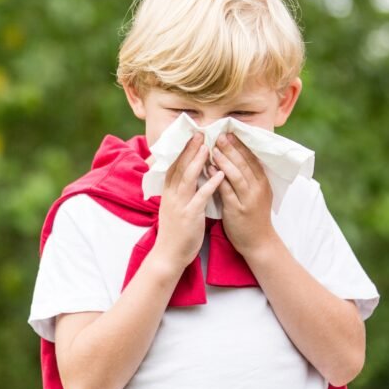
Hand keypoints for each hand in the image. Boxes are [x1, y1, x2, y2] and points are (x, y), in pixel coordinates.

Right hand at [154, 133, 225, 271]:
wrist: (168, 256)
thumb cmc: (174, 233)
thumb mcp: (174, 208)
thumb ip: (179, 192)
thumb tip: (186, 178)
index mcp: (168, 193)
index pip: (173, 166)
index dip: (181, 150)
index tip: (190, 136)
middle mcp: (172, 196)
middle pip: (179, 167)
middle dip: (189, 149)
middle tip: (199, 133)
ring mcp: (180, 205)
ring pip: (188, 178)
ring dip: (198, 161)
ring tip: (208, 147)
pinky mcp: (190, 216)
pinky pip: (201, 197)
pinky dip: (210, 184)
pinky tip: (220, 174)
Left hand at [208, 133, 277, 256]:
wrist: (258, 242)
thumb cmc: (254, 216)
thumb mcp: (256, 194)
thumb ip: (248, 178)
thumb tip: (234, 159)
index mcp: (263, 182)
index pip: (252, 158)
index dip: (240, 145)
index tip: (229, 133)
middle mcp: (258, 188)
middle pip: (244, 163)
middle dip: (231, 148)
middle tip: (219, 135)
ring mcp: (248, 199)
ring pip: (237, 174)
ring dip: (224, 160)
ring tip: (213, 149)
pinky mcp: (238, 210)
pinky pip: (227, 191)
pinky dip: (218, 179)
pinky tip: (209, 169)